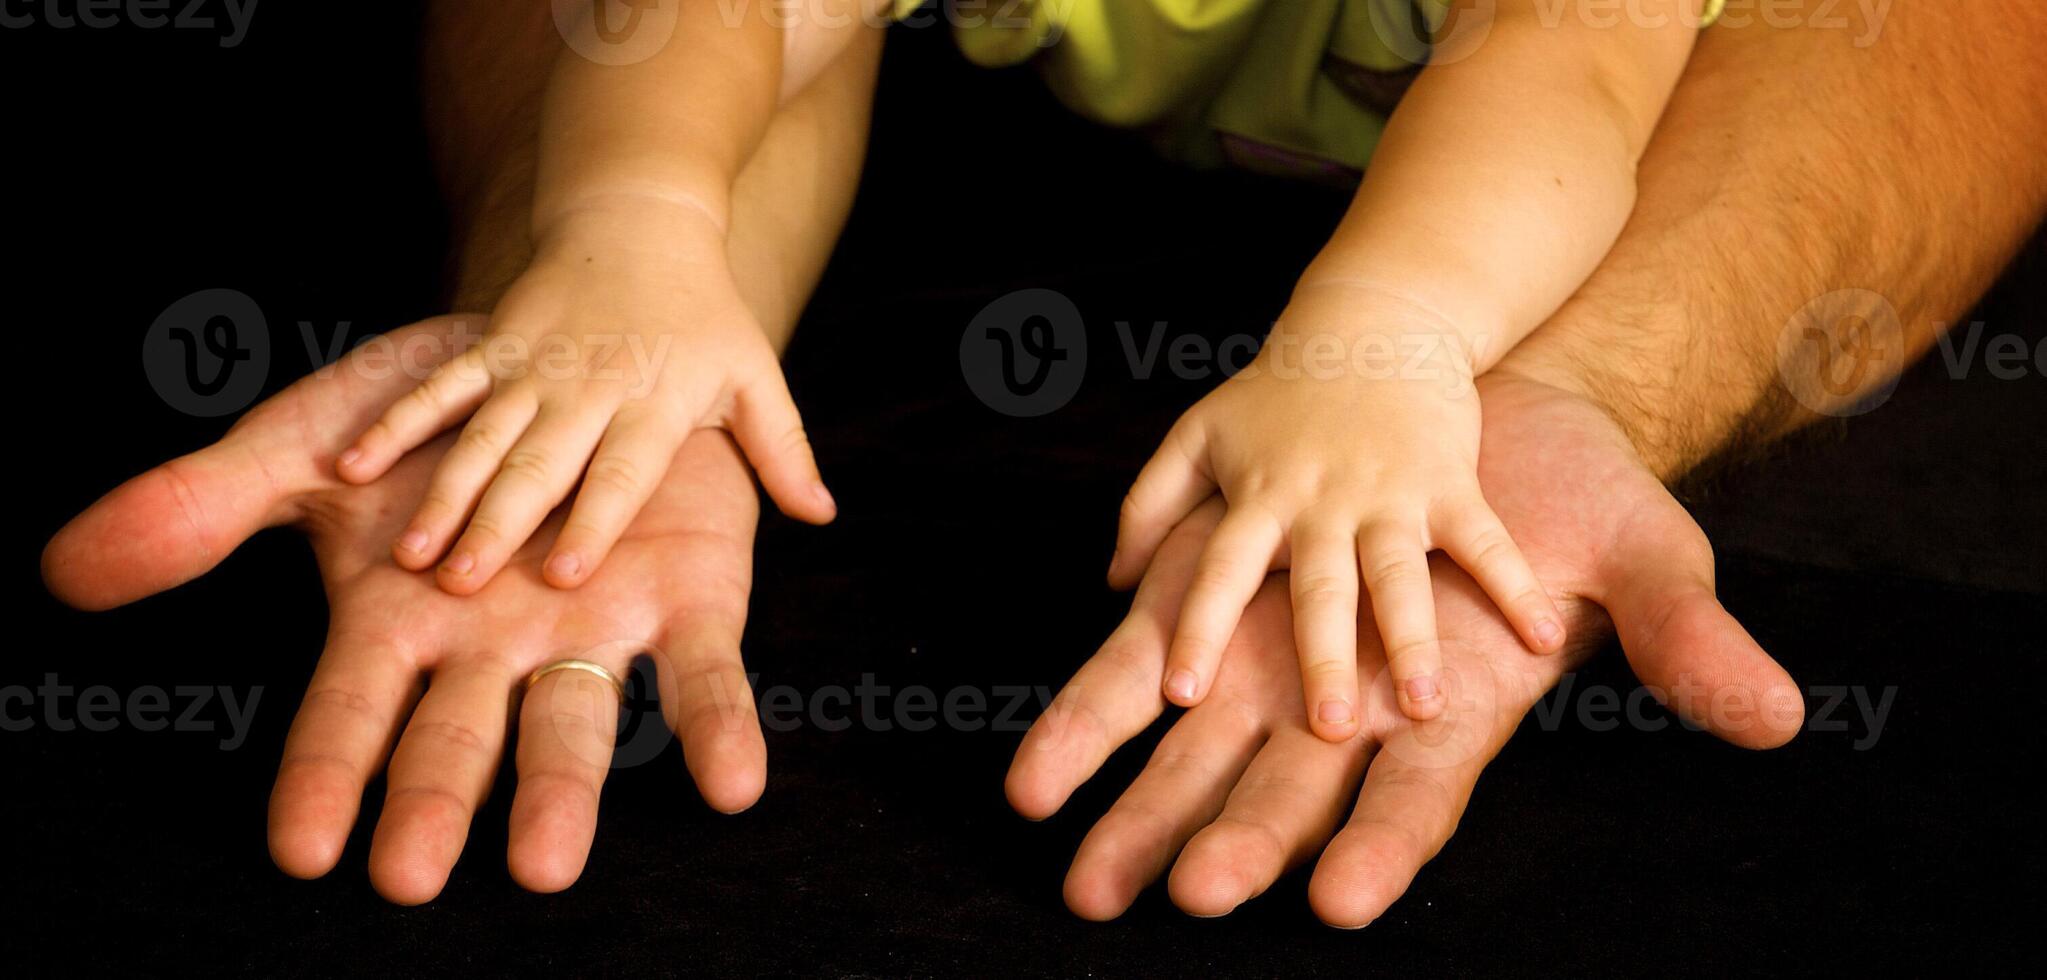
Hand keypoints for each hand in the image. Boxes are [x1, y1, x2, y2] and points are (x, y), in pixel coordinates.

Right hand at [43, 316, 769, 903]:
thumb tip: (66, 570)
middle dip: (437, 804)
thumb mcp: (313, 447)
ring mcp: (590, 632)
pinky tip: (732, 785)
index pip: (350, 713)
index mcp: (399, 623)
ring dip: (564, 792)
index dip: (329, 773)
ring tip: (545, 865)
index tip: (304, 847)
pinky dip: (719, 727)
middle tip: (411, 877)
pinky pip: (704, 675)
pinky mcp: (687, 604)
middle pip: (458, 738)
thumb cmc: (434, 425)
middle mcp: (493, 650)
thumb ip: (206, 509)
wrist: (569, 359)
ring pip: (576, 723)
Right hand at [334, 198, 833, 595]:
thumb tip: (824, 513)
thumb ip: (783, 450)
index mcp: (654, 405)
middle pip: (542, 465)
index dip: (596, 521)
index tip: (567, 575)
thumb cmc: (705, 316)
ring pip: (482, 437)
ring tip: (411, 555)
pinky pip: (439, 390)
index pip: (623, 473)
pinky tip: (353, 469)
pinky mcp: (490, 346)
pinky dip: (398, 424)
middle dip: (501, 526)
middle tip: (462, 587)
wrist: (640, 217)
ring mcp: (532, 366)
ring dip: (444, 494)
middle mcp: (589, 389)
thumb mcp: (755, 377)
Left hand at [1009, 371, 1804, 925]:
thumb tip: (1778, 717)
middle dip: (1234, 845)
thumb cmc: (1578, 500)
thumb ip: (1684, 638)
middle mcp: (1353, 712)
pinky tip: (1035, 775)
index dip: (1381, 845)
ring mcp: (1278, 662)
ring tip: (1084, 877)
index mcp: (1453, 713)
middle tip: (1180, 896)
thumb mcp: (1643, 557)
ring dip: (1139, 812)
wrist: (1488, 419)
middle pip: (1287, 799)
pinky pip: (1142, 663)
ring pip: (1197, 754)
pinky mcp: (1219, 601)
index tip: (1341, 897)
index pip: (1418, 800)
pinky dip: (1095, 713)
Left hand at [1108, 283, 1563, 736]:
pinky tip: (1543, 641)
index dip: (1199, 626)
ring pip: (1398, 574)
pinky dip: (1514, 587)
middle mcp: (1320, 501)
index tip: (1178, 692)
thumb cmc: (1279, 392)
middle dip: (1321, 657)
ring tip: (1427, 708)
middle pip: (1317, 588)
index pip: (1219, 569)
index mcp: (1257, 497)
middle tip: (1324, 730)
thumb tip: (1114, 585)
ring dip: (1413, 640)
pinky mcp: (1449, 482)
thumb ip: (1149, 506)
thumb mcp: (1199, 434)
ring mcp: (1388, 493)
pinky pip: (1485, 542)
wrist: (1373, 323)